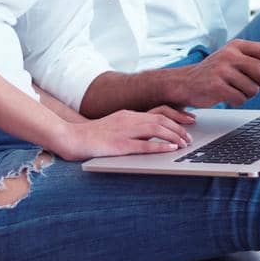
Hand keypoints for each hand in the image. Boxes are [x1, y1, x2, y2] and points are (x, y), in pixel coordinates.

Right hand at [52, 107, 195, 160]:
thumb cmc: (90, 136)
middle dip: (178, 127)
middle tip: (190, 137)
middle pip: (160, 119)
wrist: (69, 137)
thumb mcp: (113, 126)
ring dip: (174, 136)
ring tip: (185, 143)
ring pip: (156, 129)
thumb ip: (129, 127)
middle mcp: (128, 119)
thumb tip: (147, 134)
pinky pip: (143, 145)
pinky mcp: (118, 145)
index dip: (175, 116)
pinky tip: (170, 149)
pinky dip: (160, 146)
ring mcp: (123, 131)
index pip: (157, 112)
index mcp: (127, 114)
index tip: (187, 122)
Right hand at [171, 40, 259, 106]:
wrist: (185, 82)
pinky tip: (229, 96)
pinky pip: (240, 99)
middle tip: (256, 87)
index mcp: (236, 45)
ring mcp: (222, 70)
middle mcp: (229, 55)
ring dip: (249, 94)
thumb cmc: (214, 72)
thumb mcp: (232, 57)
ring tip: (237, 91)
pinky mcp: (216, 86)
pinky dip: (238, 101)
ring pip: (253, 88)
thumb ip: (252, 58)